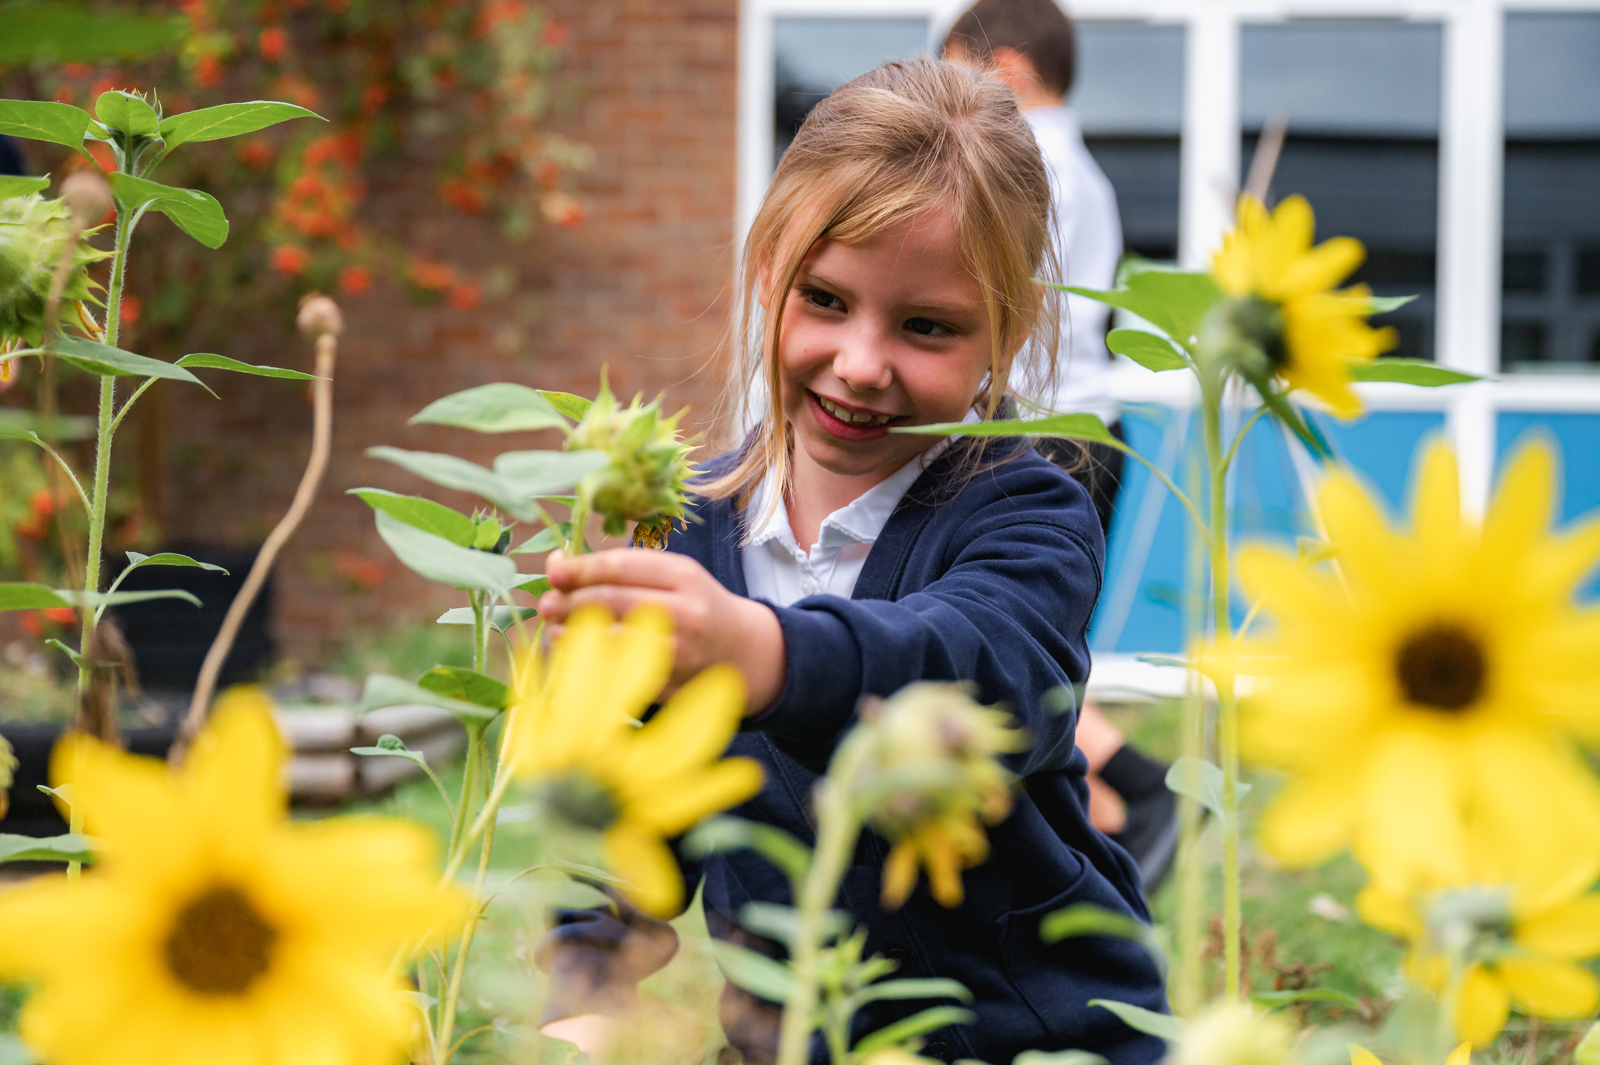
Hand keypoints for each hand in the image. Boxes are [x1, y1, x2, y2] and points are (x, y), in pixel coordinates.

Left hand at [538, 549, 786, 713]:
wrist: (741, 651)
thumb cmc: (694, 605)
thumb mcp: (668, 576)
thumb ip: (617, 569)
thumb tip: (557, 565)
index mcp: (683, 576)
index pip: (621, 567)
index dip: (581, 570)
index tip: (554, 572)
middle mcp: (684, 612)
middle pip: (612, 602)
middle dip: (570, 602)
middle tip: (546, 604)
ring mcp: (678, 652)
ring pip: (611, 641)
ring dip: (573, 636)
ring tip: (555, 630)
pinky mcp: (669, 684)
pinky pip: (618, 673)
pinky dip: (590, 665)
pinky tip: (576, 658)